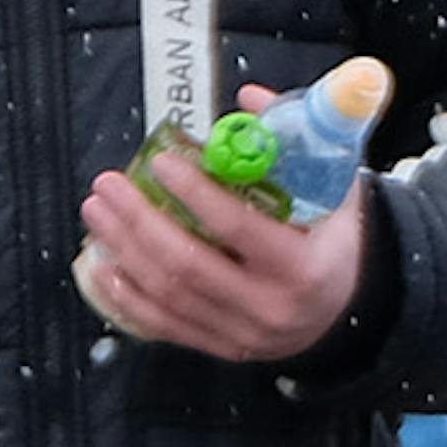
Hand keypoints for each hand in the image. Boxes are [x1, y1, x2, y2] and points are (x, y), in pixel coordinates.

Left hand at [75, 124, 375, 365]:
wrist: (346, 309)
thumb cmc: (334, 243)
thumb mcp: (332, 189)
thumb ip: (293, 143)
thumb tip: (249, 101)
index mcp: (302, 266)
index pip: (238, 228)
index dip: (194, 192)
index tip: (162, 162)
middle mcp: (270, 306)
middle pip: (188, 264)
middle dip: (139, 220)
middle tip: (111, 185)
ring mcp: (242, 332)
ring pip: (168, 294)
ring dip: (124, 249)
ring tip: (100, 212)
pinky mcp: (221, 346)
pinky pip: (164, 324)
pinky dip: (126, 295)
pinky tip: (104, 265)